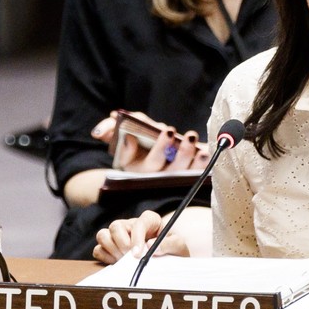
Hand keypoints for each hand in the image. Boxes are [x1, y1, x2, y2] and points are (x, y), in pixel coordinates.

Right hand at [91, 111, 210, 171]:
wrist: (146, 148)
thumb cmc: (134, 138)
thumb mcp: (119, 132)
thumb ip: (110, 129)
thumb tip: (100, 131)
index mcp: (138, 170)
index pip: (150, 164)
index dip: (160, 148)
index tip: (168, 130)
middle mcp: (156, 177)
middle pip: (171, 171)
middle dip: (182, 153)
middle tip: (188, 136)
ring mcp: (172, 178)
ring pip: (186, 174)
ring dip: (195, 160)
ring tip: (201, 145)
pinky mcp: (186, 176)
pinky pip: (196, 174)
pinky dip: (203, 165)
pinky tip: (208, 152)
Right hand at [93, 210, 189, 263]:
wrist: (169, 260)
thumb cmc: (173, 250)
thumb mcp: (178, 246)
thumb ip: (169, 244)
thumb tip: (149, 246)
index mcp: (149, 220)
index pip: (139, 223)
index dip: (137, 238)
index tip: (138, 254)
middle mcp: (131, 225)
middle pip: (115, 226)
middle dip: (122, 244)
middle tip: (131, 257)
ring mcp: (119, 236)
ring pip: (103, 235)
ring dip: (112, 250)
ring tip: (124, 260)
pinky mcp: (111, 248)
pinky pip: (98, 249)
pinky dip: (105, 257)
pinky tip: (118, 263)